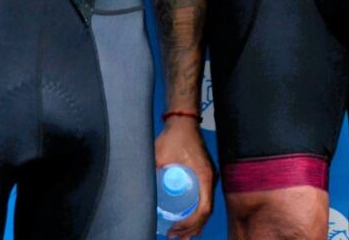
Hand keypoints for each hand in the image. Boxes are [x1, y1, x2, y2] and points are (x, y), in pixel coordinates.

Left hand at [154, 118, 215, 238]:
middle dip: (191, 228)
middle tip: (173, 236)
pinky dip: (198, 213)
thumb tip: (138, 189)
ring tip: (181, 235)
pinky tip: (188, 220)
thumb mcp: (160, 155)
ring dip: (196, 224)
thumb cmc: (174, 136)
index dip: (190, 224)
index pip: (203, 209)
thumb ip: (151, 169)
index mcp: (204, 176)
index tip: (173, 229)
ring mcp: (209, 177)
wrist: (183, 120)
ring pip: (207, 207)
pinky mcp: (205, 174)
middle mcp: (210, 179)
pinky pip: (205, 199)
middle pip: (206, 213)